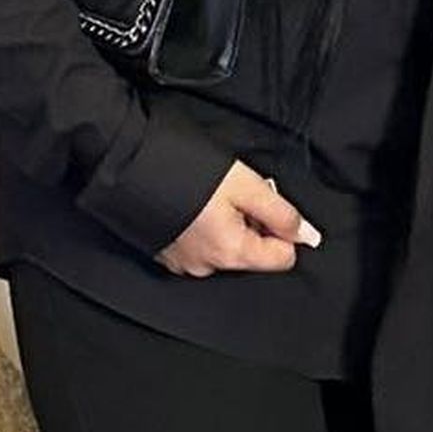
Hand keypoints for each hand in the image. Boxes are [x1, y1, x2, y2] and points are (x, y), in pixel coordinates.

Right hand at [153, 160, 323, 276]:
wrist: (124, 164)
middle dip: (250, 223)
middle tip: (231, 192)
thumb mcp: (246, 184)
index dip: (281, 228)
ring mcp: (183, 264)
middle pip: (252, 252)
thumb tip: (307, 236)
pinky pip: (198, 246)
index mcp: (232, 253)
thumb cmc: (186, 170)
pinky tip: (188, 203)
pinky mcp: (164, 254)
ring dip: (225, 224)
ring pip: (224, 248)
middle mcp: (208, 267)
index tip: (264, 202)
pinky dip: (200, 227)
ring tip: (206, 194)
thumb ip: (282, 214)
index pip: (282, 258)